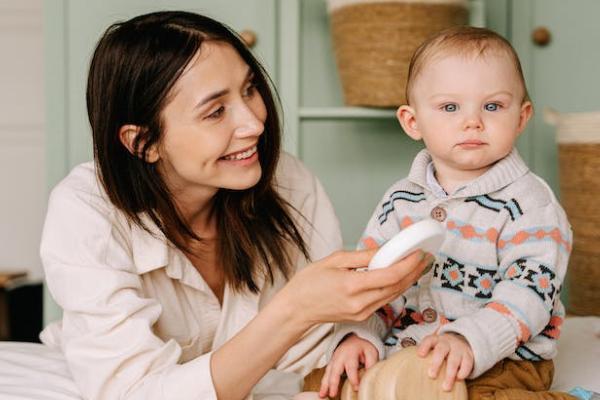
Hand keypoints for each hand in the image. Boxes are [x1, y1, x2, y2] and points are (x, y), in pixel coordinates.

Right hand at [276, 248, 429, 328]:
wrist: (296, 309)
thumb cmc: (309, 282)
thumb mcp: (334, 260)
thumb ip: (362, 256)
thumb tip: (384, 250)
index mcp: (352, 286)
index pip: (390, 275)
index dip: (408, 264)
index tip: (418, 252)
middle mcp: (360, 303)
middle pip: (397, 287)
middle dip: (414, 271)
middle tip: (425, 257)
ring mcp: (362, 312)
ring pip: (393, 295)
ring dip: (408, 280)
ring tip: (418, 266)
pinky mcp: (361, 316)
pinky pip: (384, 300)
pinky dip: (395, 288)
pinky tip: (400, 277)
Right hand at [319, 334, 378, 397]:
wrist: (352, 340)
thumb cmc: (362, 348)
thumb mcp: (370, 352)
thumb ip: (371, 363)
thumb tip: (370, 376)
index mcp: (351, 353)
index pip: (351, 367)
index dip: (353, 378)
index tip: (356, 388)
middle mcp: (340, 357)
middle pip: (335, 370)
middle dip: (333, 382)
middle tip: (332, 394)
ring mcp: (333, 360)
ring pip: (328, 372)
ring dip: (325, 384)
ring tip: (322, 395)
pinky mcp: (331, 365)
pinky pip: (325, 374)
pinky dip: (323, 384)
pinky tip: (322, 393)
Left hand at [417, 333, 473, 390]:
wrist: (460, 341)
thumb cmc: (441, 348)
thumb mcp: (433, 347)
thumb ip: (425, 354)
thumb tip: (410, 368)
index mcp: (436, 339)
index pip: (429, 340)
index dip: (424, 346)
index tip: (420, 355)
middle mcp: (447, 342)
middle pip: (441, 350)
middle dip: (436, 363)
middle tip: (431, 375)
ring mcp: (458, 348)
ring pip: (454, 360)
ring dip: (450, 374)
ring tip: (445, 387)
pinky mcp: (468, 355)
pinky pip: (467, 363)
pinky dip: (463, 372)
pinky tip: (458, 379)